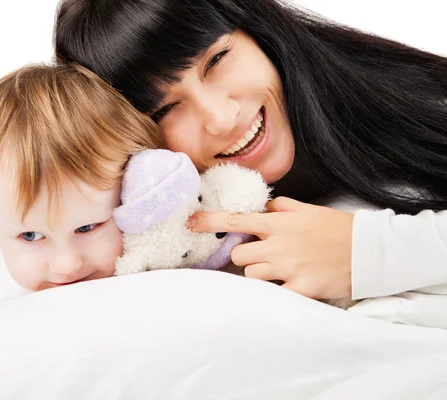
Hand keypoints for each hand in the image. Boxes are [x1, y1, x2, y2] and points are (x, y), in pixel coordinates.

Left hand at [187, 197, 353, 299]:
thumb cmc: (338, 229)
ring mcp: (288, 268)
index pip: (234, 220)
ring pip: (251, 276)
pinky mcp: (300, 289)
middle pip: (237, 256)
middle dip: (243, 257)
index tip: (191, 222)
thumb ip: (281, 208)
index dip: (209, 221)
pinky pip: (274, 294)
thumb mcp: (309, 210)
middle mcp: (278, 245)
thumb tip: (262, 210)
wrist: (369, 251)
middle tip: (261, 256)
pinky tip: (290, 284)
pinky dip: (275, 291)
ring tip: (280, 270)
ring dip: (259, 274)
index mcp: (278, 224)